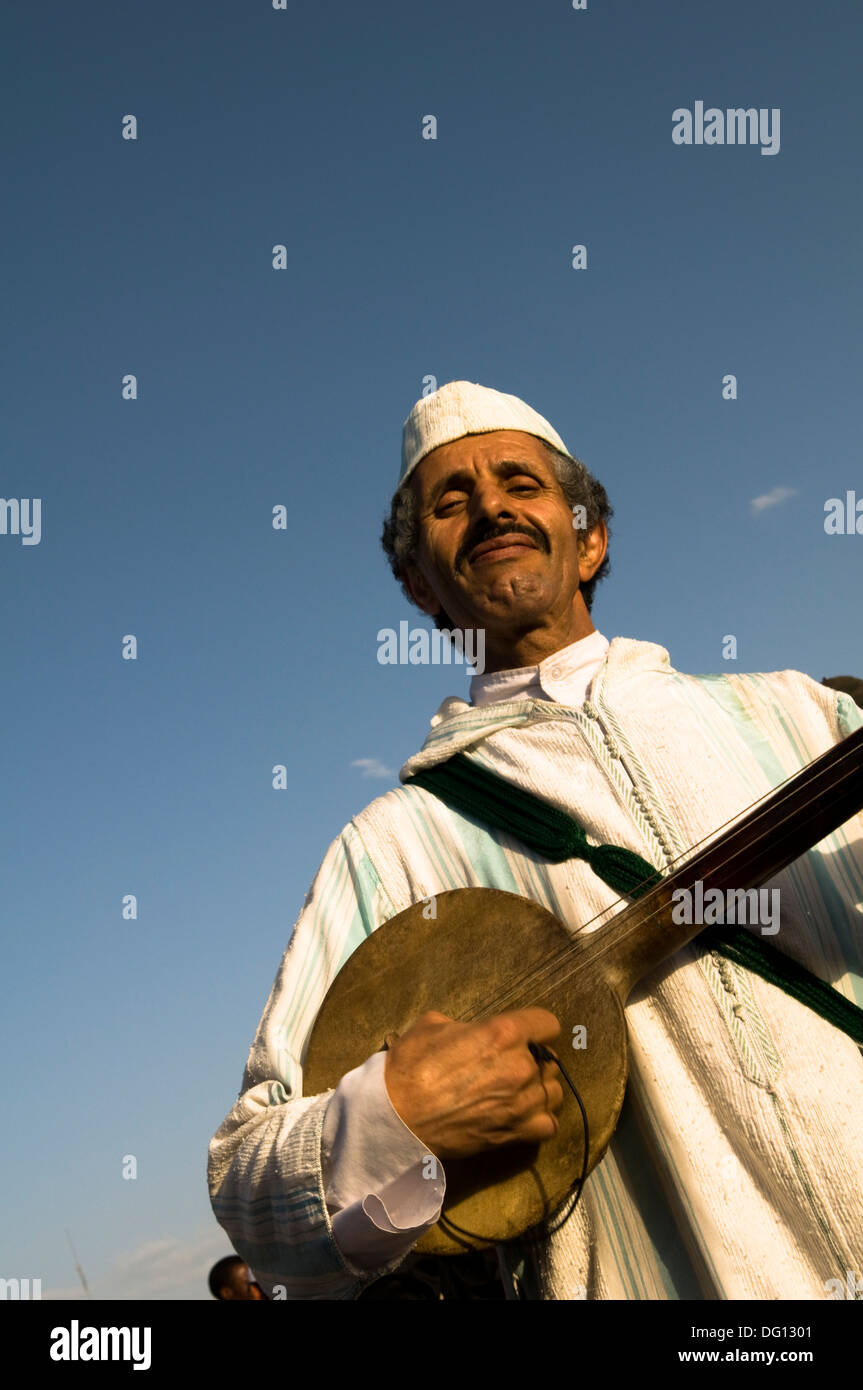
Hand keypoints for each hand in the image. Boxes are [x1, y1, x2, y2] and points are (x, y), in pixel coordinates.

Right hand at [383, 1008, 562, 1160]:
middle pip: (551, 1059)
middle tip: (509, 1065)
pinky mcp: (516, 1133)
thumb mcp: (434, 1024)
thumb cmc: (411, 1066)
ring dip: (539, 1090)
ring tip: (517, 1091)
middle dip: (533, 1059)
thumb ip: (466, 1026)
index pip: (547, 1024)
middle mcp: (521, 1066)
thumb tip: (472, 1033)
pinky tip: (521, 1115)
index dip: (535, 1028)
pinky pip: (549, 1124)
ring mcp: (522, 1103)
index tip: (523, 1035)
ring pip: (554, 1092)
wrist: (398, 1117)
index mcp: (503, 1033)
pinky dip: (539, 1120)